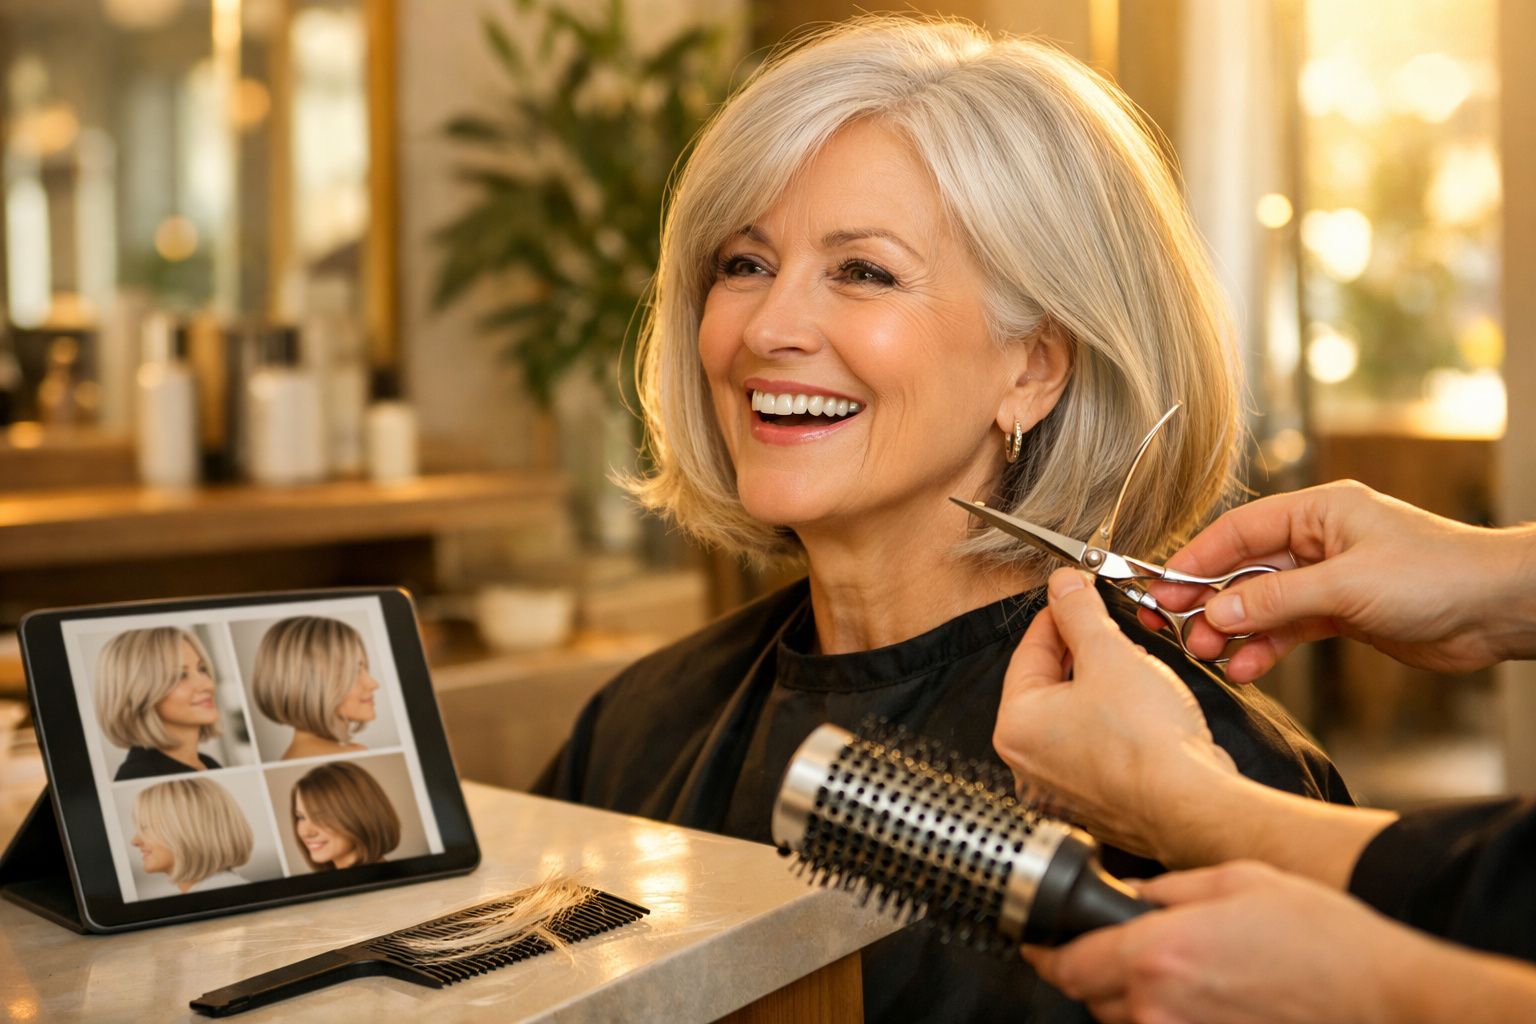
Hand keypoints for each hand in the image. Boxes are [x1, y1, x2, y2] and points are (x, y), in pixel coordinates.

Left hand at [996, 568, 1235, 861]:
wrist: (1192, 805)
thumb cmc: (1147, 742)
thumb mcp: (1109, 654)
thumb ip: (1080, 614)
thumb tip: (1063, 586)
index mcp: (1016, 726)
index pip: (1028, 653)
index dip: (1058, 617)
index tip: (1074, 598)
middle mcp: (1028, 763)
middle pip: (1048, 686)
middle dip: (1080, 654)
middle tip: (1106, 629)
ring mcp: (1061, 788)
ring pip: (1073, 717)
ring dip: (1098, 687)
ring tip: (1131, 668)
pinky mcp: (1095, 801)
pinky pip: (1095, 747)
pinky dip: (1112, 724)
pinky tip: (1140, 712)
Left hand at [1022, 861, 1455, 1023]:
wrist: (1390, 1002)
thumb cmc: (1326, 940)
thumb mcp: (1239, 881)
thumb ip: (1170, 888)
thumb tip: (1134, 895)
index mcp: (1159, 954)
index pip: (1070, 965)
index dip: (1047, 953)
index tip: (1037, 944)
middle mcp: (1161, 1009)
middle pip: (1094, 998)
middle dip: (1102, 970)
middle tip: (1138, 946)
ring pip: (1129, 1023)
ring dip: (1139, 998)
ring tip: (1190, 972)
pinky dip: (1171, 1019)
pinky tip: (1211, 1000)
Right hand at [1161, 480, 1535, 682]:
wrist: (1497, 610)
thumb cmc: (1437, 575)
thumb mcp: (1345, 585)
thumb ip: (1276, 600)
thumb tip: (1219, 610)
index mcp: (1318, 512)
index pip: (1239, 531)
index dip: (1197, 559)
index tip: (1164, 587)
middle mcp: (1318, 541)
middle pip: (1245, 569)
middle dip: (1209, 600)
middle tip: (1174, 625)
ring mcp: (1328, 578)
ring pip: (1263, 603)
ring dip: (1234, 629)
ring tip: (1209, 653)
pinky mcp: (1341, 612)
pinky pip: (1288, 628)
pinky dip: (1265, 647)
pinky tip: (1246, 666)